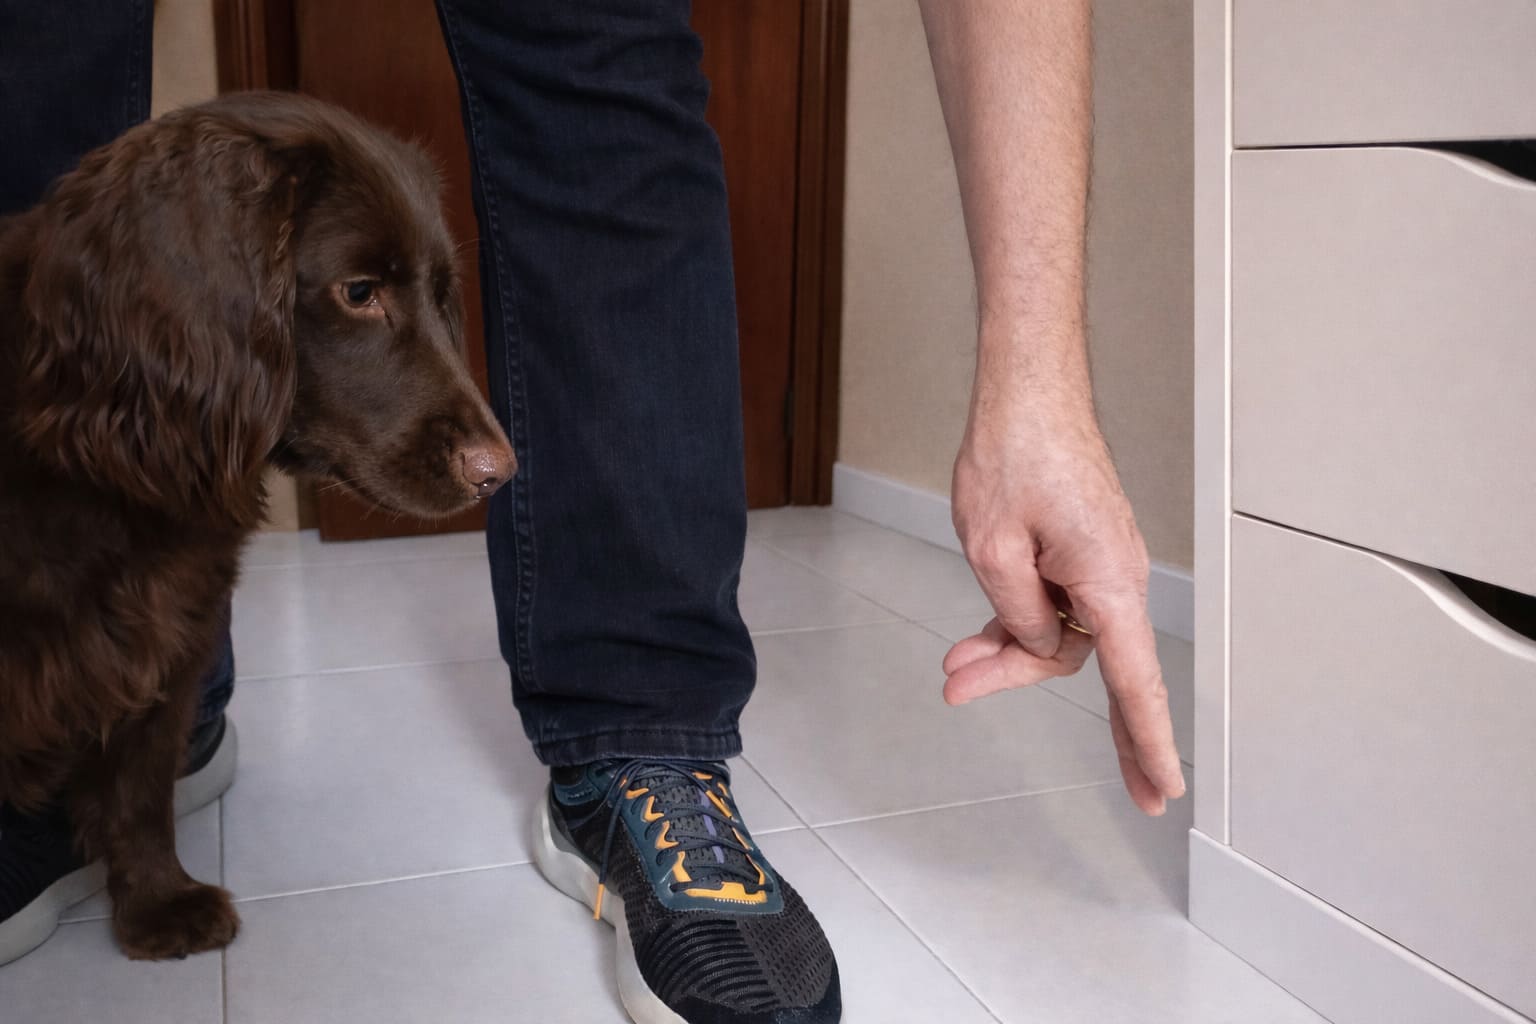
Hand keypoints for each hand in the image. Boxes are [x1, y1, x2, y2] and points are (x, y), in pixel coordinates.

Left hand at [944, 388, 1185, 815]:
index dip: (1148, 744)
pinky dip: (1016, 620)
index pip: (1135, 684)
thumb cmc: (1015, 453)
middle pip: (1082, 659)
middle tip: (960, 687)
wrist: (1027, 390)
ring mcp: (1099, 562)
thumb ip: (1018, 614)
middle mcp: (1116, 576)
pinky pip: (1053, 604)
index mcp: (1108, 582)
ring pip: (1058, 631)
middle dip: (1020, 679)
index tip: (1162, 791)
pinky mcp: (1079, 550)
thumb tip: (1039, 643)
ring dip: (1004, 647)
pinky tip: (977, 637)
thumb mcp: (993, 549)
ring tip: (950, 657)